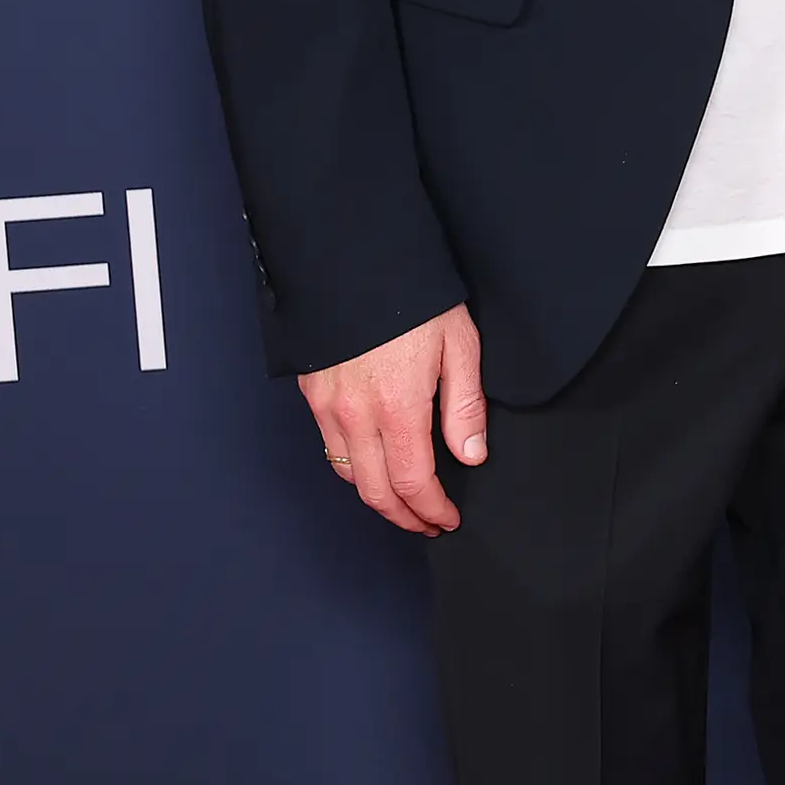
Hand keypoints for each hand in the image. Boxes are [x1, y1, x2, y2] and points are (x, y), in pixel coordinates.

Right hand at [298, 303, 485, 532]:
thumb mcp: (460, 345)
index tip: (447, 519)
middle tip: (427, 523)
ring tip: (404, 501)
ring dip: (377, 497)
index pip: (413, 483)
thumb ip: (465, 406)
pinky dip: (352, 469)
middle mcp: (356, 416)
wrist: (355, 261)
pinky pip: (330, 448)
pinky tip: (374, 464)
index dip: (431, 510)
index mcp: (398, 408)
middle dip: (403, 517)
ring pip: (348, 475)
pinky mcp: (312, 395)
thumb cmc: (414, 299)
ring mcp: (328, 408)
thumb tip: (471, 455)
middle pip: (375, 492)